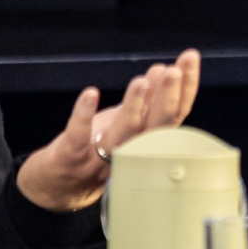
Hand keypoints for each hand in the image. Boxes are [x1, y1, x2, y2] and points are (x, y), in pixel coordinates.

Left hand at [16, 50, 201, 211]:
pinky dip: (84, 116)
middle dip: (166, 98)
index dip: (186, 87)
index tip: (190, 58)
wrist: (57, 190)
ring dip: (133, 107)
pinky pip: (79, 137)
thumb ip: (148, 104)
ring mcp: (101, 157)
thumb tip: (168, 70)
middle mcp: (132, 152)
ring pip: (123, 133)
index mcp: (149, 142)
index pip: (175, 114)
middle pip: (156, 126)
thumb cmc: (99, 153)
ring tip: (141, 82)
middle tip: (172, 72)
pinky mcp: (71, 158)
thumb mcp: (129, 128)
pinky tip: (90, 94)